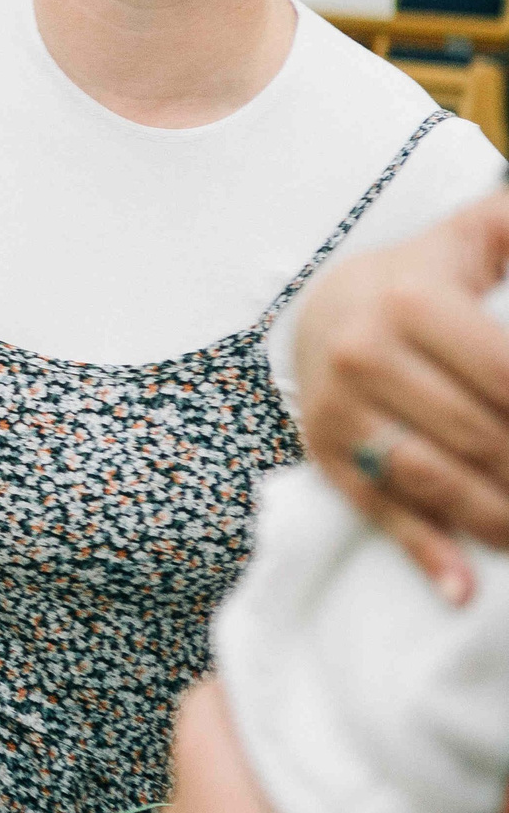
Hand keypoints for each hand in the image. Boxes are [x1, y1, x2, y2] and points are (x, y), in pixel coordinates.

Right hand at [293, 191, 508, 604]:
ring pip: (433, 477)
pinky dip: (423, 553)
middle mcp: (365, 357)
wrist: (322, 309)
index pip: (503, 377)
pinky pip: (379, 509)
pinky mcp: (326, 453)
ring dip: (496, 519)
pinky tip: (462, 588)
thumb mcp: (468, 241)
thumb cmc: (422, 281)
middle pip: (478, 435)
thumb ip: (508, 225)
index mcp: (410, 303)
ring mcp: (341, 410)